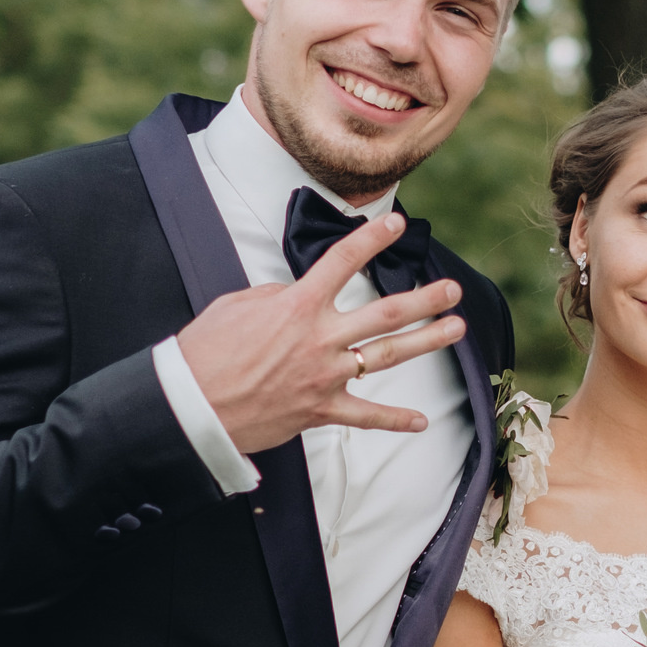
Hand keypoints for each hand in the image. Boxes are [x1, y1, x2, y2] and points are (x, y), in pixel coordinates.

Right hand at [176, 211, 466, 455]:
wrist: (190, 405)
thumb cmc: (205, 353)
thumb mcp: (236, 306)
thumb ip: (275, 295)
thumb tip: (297, 294)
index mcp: (297, 307)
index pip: (342, 262)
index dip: (371, 239)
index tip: (397, 224)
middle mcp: (319, 339)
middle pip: (384, 313)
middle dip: (423, 299)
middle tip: (452, 289)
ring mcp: (324, 376)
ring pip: (387, 356)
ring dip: (426, 341)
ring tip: (456, 328)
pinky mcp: (320, 410)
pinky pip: (365, 415)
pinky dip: (394, 420)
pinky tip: (422, 421)